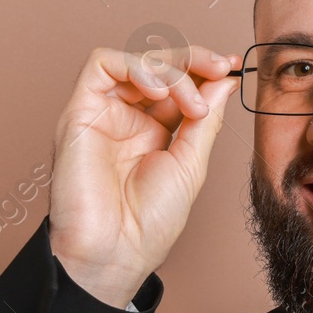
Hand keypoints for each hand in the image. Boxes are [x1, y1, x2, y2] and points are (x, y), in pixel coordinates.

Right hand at [46, 43, 239, 307]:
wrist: (116, 252)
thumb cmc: (150, 222)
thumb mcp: (191, 164)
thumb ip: (205, 119)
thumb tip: (224, 80)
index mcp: (155, 132)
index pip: (180, 84)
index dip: (205, 70)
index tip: (233, 67)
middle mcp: (127, 118)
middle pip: (160, 66)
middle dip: (194, 61)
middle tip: (221, 68)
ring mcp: (103, 113)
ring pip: (136, 61)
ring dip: (171, 70)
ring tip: (191, 104)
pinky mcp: (79, 111)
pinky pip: (101, 64)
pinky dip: (135, 66)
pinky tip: (159, 91)